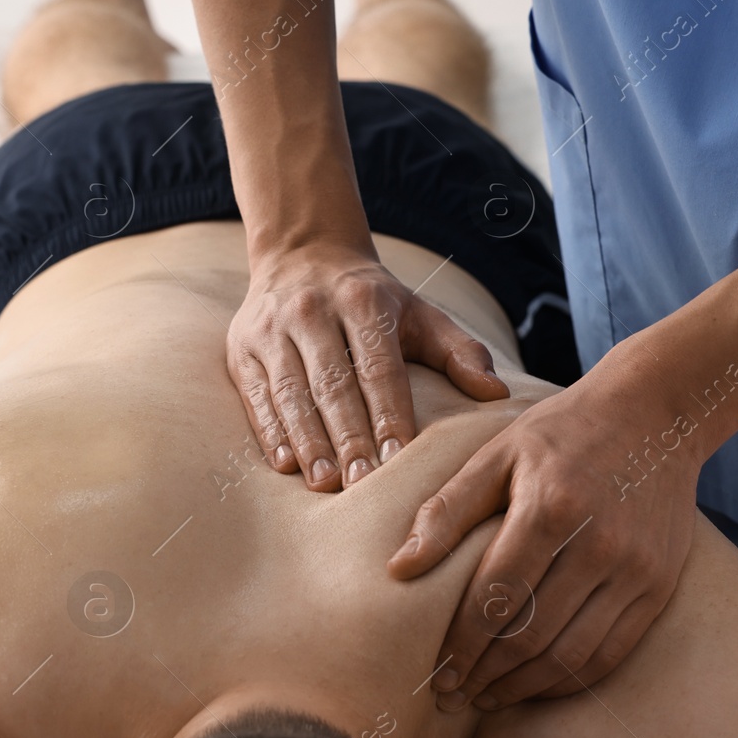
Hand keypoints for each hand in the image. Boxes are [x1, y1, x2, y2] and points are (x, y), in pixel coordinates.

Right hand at [230, 243, 508, 490]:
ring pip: (291, 392)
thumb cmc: (371, 301)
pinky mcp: (242, 347)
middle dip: (348, 436)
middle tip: (361, 483)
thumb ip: (460, 352)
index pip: (378, 366)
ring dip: (308, 440)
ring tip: (325, 482)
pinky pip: (256, 395)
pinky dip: (270, 430)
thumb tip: (495, 394)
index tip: (398, 457)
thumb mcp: (419, 314)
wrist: (302, 254)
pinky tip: (286, 463)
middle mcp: (313, 311)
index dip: (388, 412)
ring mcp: (271, 329)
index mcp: (363, 302)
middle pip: (332, 383)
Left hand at [388, 344, 702, 707]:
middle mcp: (598, 543)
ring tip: (488, 698)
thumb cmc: (562, 432)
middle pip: (531, 634)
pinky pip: (612, 651)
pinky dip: (571, 679)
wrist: (656, 414)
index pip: (495, 596)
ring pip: (572, 654)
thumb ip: (447, 510)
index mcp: (550, 507)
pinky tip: (537, 684)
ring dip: (525, 686)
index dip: (462, 643)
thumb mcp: (497, 454)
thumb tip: (398, 568)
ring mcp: (635, 568)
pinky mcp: (660, 584)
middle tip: (454, 696)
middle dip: (486, 674)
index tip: (437, 673)